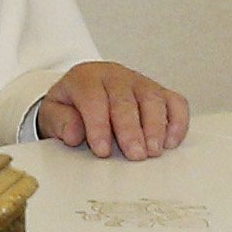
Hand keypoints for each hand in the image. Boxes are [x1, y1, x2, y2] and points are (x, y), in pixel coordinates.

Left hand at [37, 60, 190, 159]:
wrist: (84, 90)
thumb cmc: (71, 105)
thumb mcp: (53, 112)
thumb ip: (60, 122)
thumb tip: (74, 134)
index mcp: (86, 78)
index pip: (94, 99)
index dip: (98, 125)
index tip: (102, 150)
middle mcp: (115, 76)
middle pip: (125, 99)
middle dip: (131, 129)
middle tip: (135, 154)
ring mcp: (139, 82)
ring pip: (152, 98)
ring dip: (155, 126)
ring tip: (154, 151)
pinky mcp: (158, 92)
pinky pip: (174, 101)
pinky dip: (177, 121)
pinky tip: (171, 141)